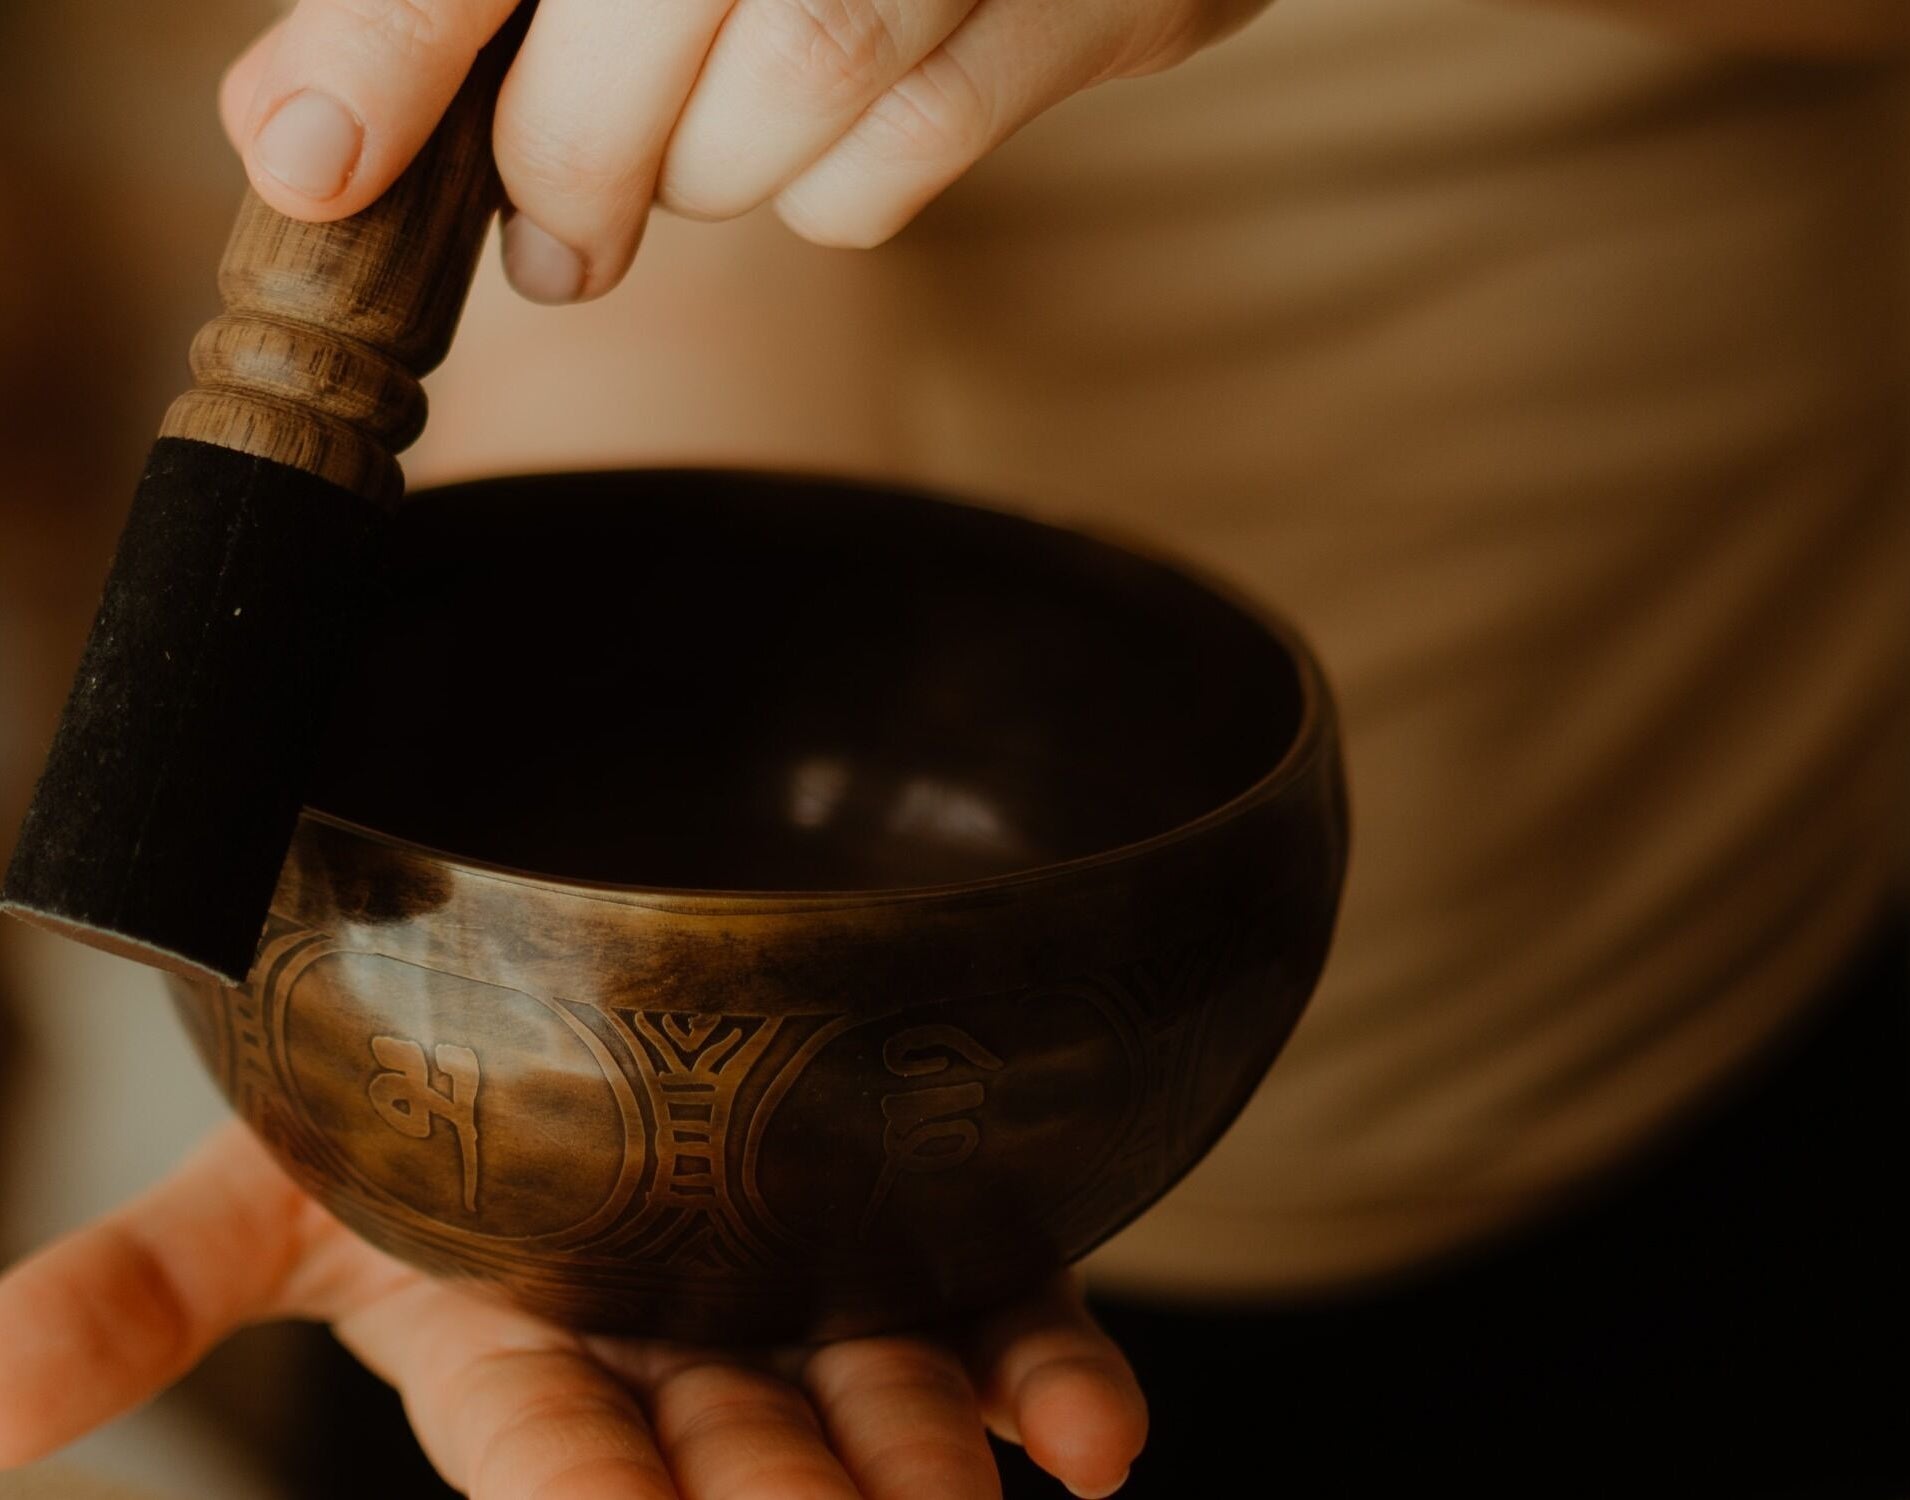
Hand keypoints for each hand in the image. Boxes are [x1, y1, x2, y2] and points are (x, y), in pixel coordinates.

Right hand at [0, 1123, 1144, 1497]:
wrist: (524, 982)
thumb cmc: (383, 1097)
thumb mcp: (250, 1192)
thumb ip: (129, 1299)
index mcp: (522, 1359)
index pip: (553, 1459)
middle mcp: (675, 1346)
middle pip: (737, 1451)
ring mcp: (804, 1288)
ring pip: (875, 1397)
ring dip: (924, 1463)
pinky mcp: (915, 1226)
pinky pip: (997, 1309)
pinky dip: (1050, 1378)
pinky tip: (1095, 1444)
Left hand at [214, 0, 1267, 299]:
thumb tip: (301, 133)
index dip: (396, 33)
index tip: (320, 163)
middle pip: (666, 8)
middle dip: (579, 158)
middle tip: (555, 239)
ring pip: (802, 91)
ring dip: (716, 172)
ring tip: (706, 156)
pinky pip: (917, 144)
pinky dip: (838, 191)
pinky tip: (826, 146)